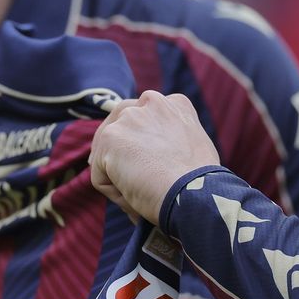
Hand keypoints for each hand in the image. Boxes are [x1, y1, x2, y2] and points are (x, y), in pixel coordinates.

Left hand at [89, 91, 219, 223]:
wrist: (192, 194)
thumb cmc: (198, 184)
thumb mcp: (195, 149)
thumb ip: (172, 141)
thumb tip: (151, 159)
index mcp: (174, 103)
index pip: (144, 122)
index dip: (143, 149)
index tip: (151, 170)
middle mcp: (151, 101)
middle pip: (120, 130)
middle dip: (121, 157)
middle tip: (135, 183)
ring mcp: (129, 117)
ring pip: (108, 154)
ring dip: (119, 177)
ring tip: (142, 194)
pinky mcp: (110, 136)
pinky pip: (100, 175)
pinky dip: (115, 193)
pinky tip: (135, 197)